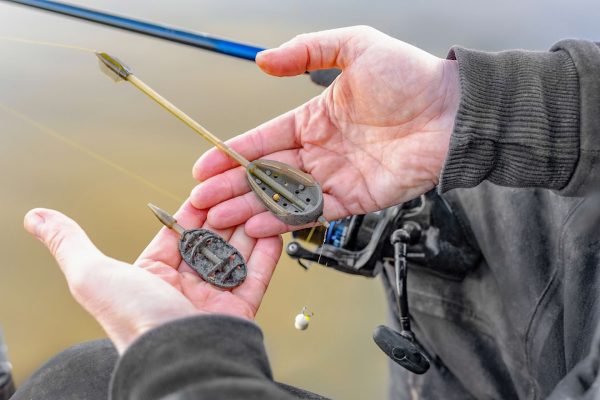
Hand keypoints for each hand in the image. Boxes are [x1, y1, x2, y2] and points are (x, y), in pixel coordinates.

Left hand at [23, 202, 281, 352]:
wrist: (177, 357)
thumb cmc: (134, 319)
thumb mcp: (92, 274)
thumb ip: (70, 243)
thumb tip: (36, 217)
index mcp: (154, 275)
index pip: (179, 231)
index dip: (194, 207)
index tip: (209, 185)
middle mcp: (185, 285)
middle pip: (210, 238)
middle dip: (225, 212)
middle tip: (239, 188)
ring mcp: (215, 295)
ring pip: (237, 251)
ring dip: (248, 225)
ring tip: (258, 201)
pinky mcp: (241, 307)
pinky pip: (258, 273)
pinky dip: (267, 250)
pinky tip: (273, 227)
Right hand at [191, 26, 459, 236]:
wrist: (453, 111)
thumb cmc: (411, 77)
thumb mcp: (354, 47)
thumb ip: (308, 51)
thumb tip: (264, 60)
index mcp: (315, 119)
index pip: (264, 139)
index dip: (232, 153)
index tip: (204, 166)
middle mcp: (321, 151)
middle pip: (266, 173)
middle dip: (230, 188)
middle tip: (200, 201)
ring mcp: (336, 178)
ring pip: (283, 197)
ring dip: (248, 208)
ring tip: (217, 219)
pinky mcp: (356, 200)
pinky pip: (314, 213)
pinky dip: (284, 220)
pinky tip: (257, 224)